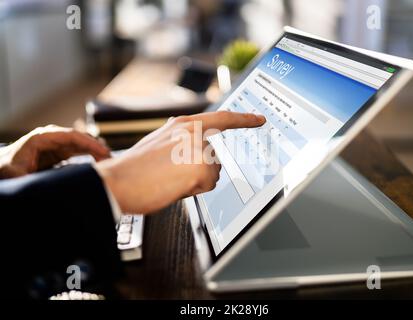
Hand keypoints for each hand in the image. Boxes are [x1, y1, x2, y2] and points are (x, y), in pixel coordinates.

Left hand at [0, 125, 110, 178]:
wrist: (1, 170)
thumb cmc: (5, 170)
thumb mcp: (13, 174)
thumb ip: (26, 178)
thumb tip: (42, 187)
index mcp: (41, 138)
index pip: (72, 136)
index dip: (90, 143)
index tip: (104, 152)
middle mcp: (51, 138)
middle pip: (80, 138)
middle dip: (97, 147)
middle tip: (112, 159)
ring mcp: (56, 144)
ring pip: (82, 144)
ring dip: (96, 151)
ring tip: (110, 162)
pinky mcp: (59, 152)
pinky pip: (79, 151)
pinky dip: (91, 156)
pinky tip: (101, 163)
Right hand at [96, 111, 265, 213]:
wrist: (118, 182)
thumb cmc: (134, 168)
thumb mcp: (160, 142)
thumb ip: (182, 140)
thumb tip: (197, 151)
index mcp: (183, 124)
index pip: (221, 118)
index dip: (243, 119)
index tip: (257, 119)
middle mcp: (194, 132)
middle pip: (215, 155)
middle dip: (201, 168)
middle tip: (174, 173)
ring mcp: (199, 148)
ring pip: (212, 171)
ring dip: (197, 180)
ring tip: (171, 179)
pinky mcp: (202, 167)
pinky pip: (208, 184)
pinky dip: (194, 190)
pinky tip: (175, 186)